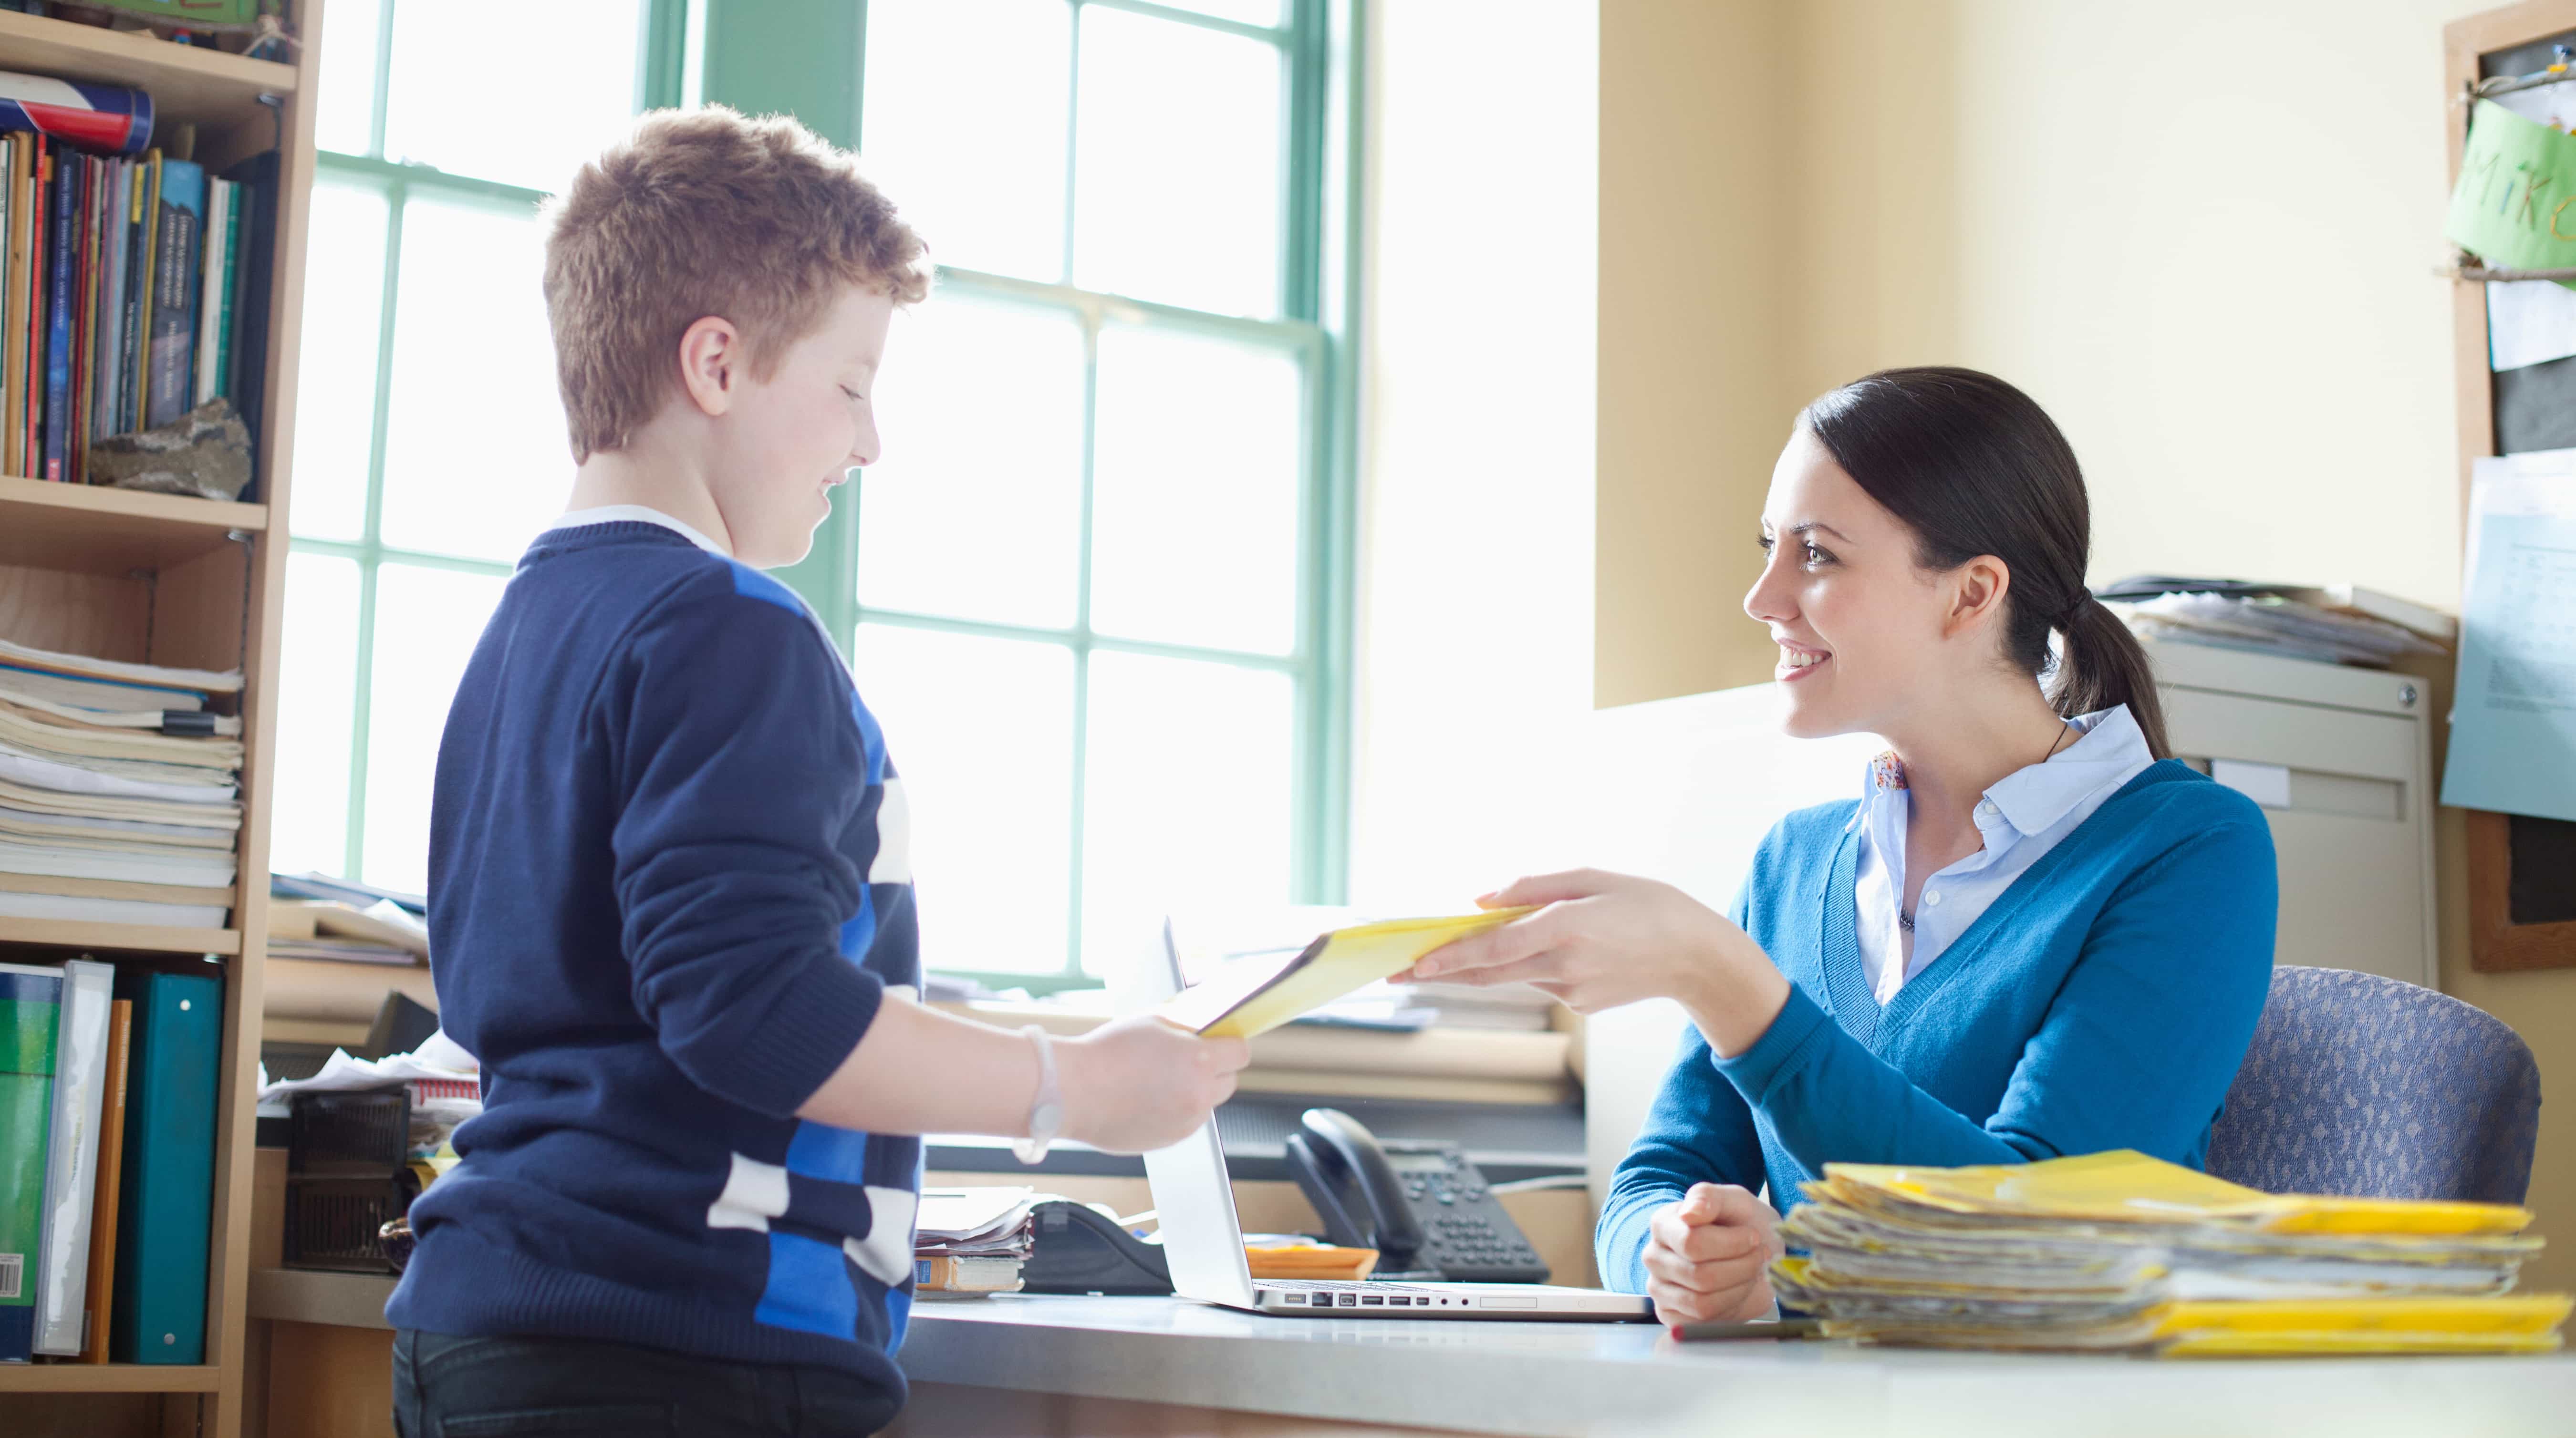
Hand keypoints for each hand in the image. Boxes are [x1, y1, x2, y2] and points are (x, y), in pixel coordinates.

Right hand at [1055, 1014, 1249, 1153]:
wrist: (1073, 1091)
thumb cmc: (1107, 1052)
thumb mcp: (1153, 1022)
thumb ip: (1187, 1028)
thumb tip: (1207, 1026)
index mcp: (1200, 1061)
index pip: (1240, 1053)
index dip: (1230, 1045)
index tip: (1221, 1043)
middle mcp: (1199, 1094)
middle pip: (1229, 1082)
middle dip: (1215, 1070)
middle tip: (1188, 1060)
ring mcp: (1186, 1121)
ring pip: (1206, 1104)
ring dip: (1194, 1092)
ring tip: (1158, 1080)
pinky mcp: (1170, 1140)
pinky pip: (1185, 1121)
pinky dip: (1175, 1111)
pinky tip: (1147, 1099)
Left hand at [1399, 870, 1788, 1052]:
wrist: (1697, 957)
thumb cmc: (1648, 905)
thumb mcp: (1594, 877)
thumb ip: (1535, 887)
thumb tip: (1483, 901)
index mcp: (1567, 927)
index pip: (1495, 948)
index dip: (1451, 957)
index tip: (1415, 963)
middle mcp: (1565, 965)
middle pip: (1488, 974)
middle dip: (1441, 972)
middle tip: (1398, 973)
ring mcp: (1572, 990)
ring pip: (1512, 976)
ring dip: (1478, 967)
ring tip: (1437, 958)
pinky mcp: (1581, 1005)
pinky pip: (1541, 980)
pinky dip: (1530, 965)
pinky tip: (1551, 949)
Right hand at [1642, 1183, 1782, 1325]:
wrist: (1752, 1253)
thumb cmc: (1740, 1224)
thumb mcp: (1734, 1201)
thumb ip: (1709, 1198)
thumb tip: (1689, 1212)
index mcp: (1663, 1224)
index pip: (1692, 1242)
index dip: (1732, 1243)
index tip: (1752, 1236)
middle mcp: (1654, 1257)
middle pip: (1700, 1275)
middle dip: (1741, 1267)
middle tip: (1758, 1256)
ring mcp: (1659, 1289)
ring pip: (1702, 1302)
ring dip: (1739, 1288)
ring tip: (1751, 1272)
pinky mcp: (1671, 1316)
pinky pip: (1703, 1322)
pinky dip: (1730, 1308)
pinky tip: (1737, 1290)